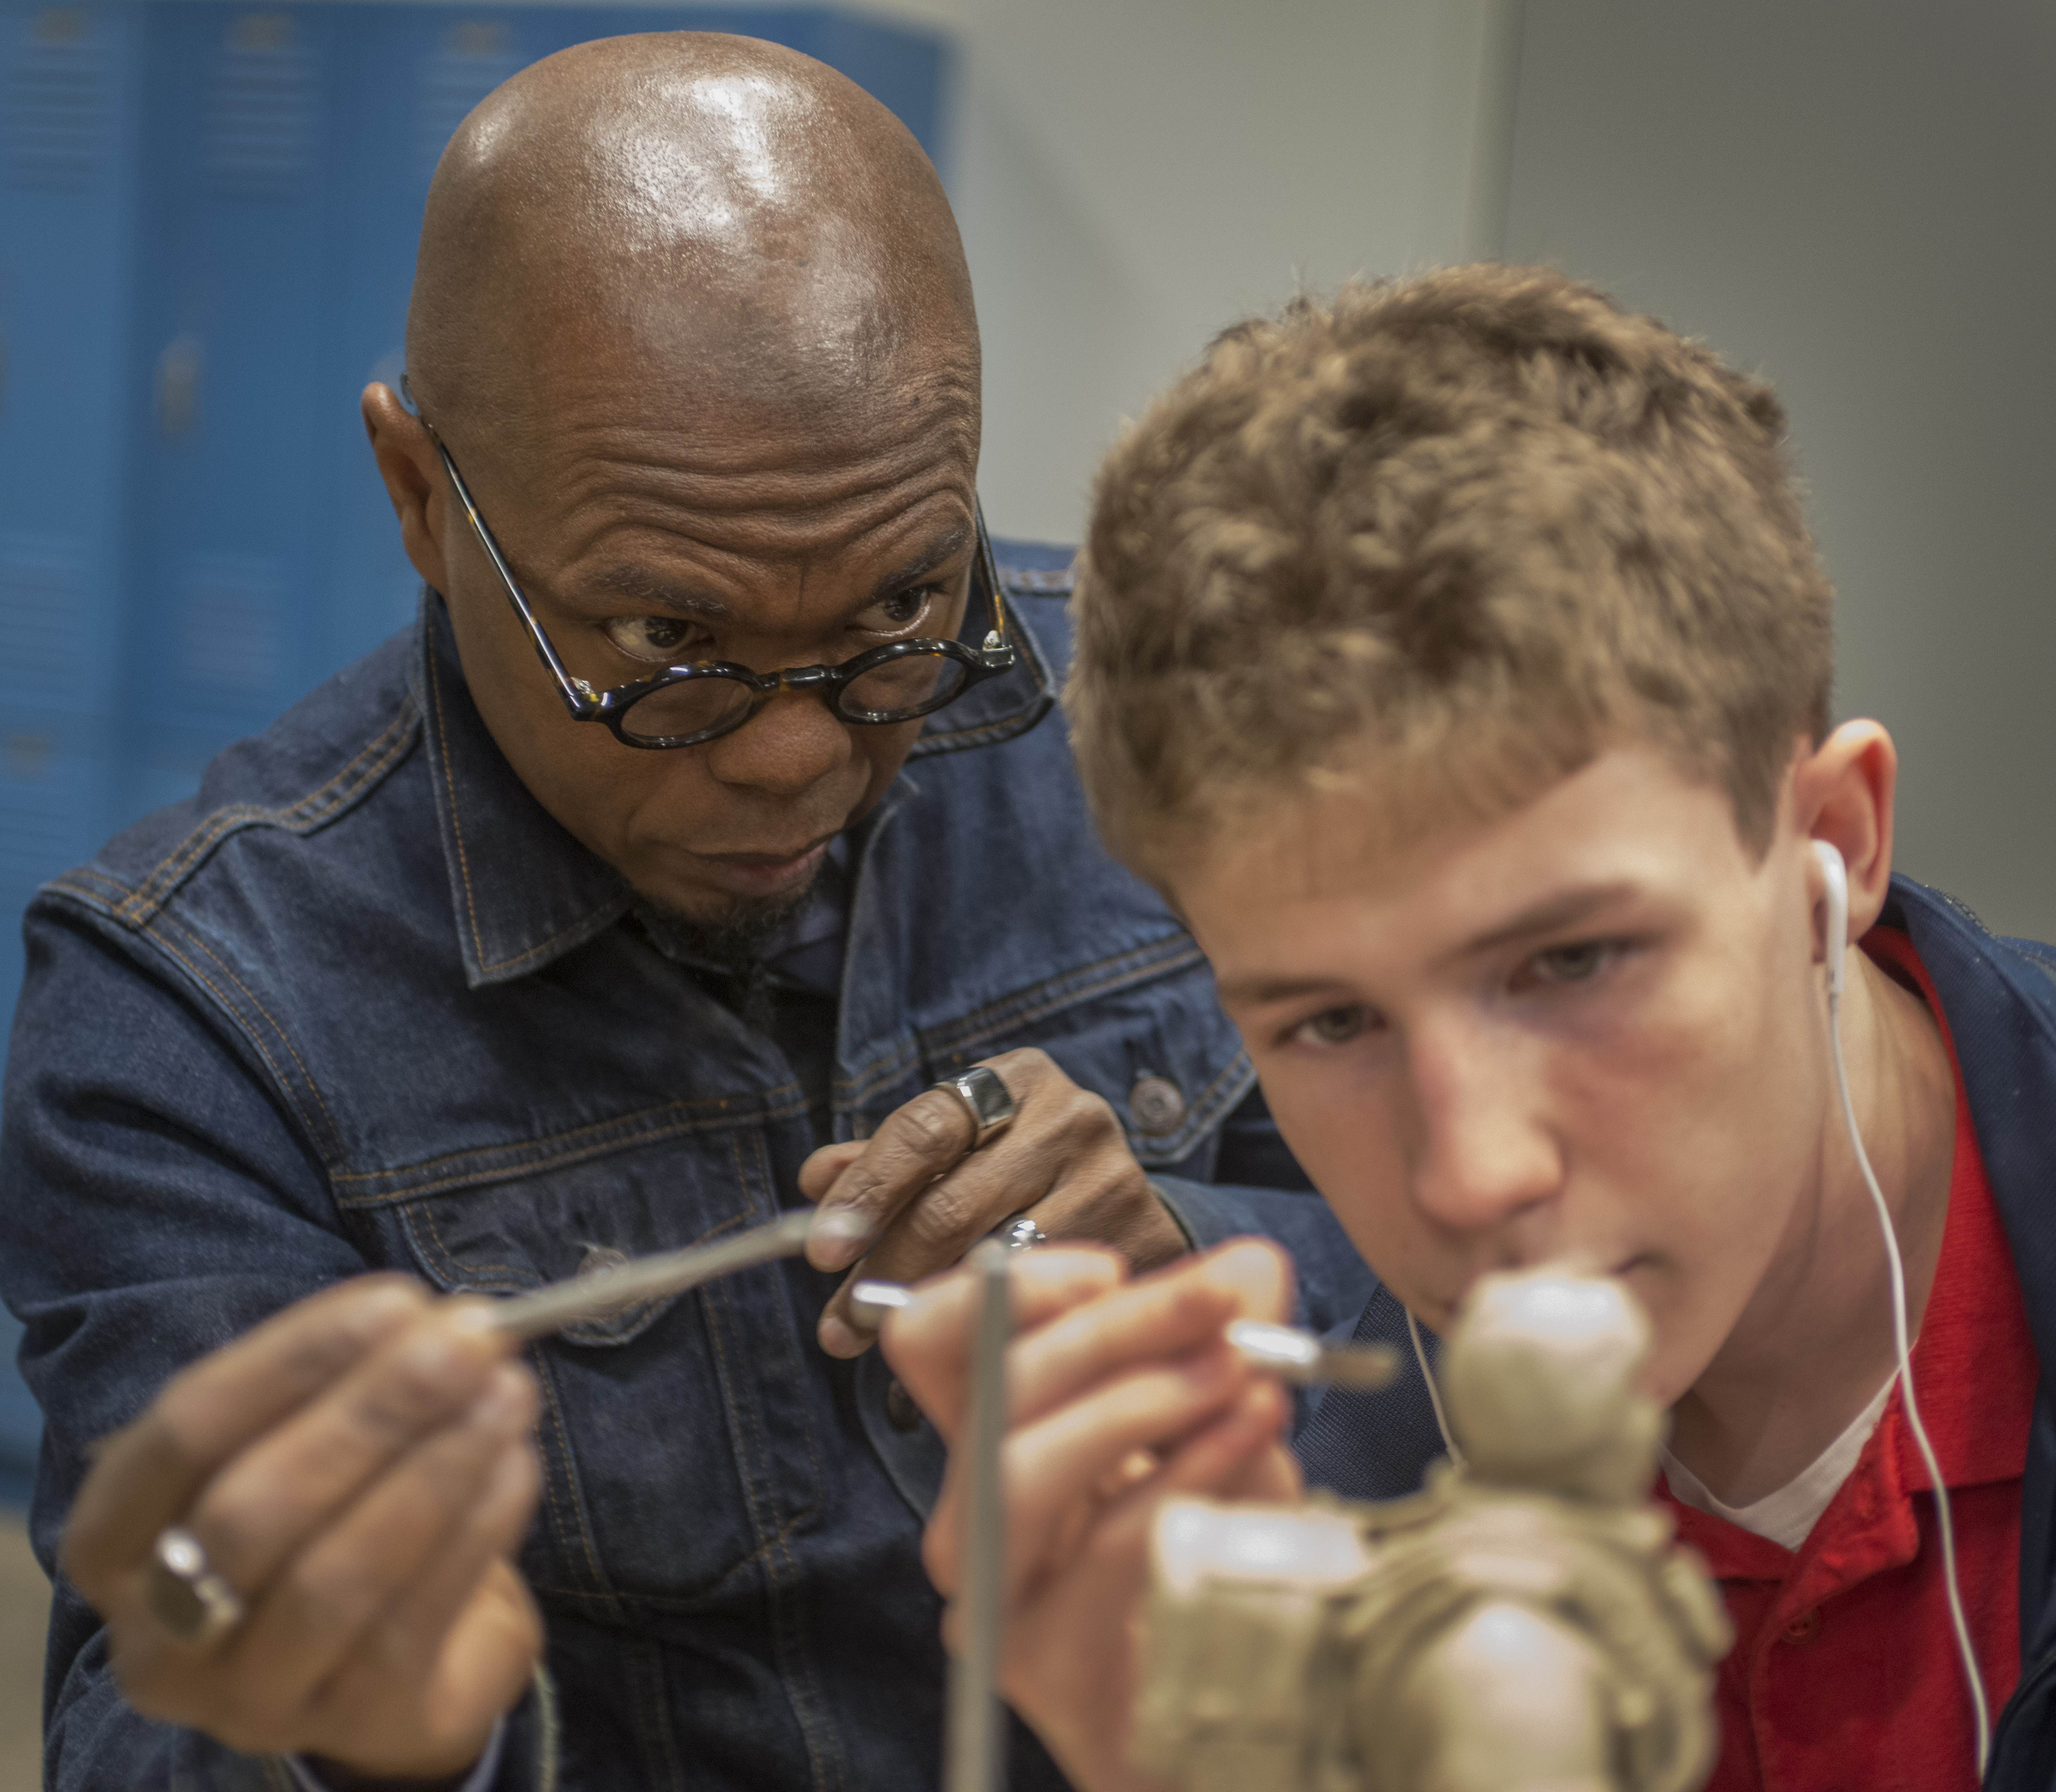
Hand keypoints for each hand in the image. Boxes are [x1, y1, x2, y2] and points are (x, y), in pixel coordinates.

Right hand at [62, 1276, 542, 1781]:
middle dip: (375, 1413)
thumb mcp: (304, 1440)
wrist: (382, 1653)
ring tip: (510, 1392)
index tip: (397, 1301)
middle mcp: (161, 1634)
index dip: (291, 1360)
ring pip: (336, 1577)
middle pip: (257, 1509)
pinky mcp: (352, 1725)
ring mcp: (249, 1697)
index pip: (185, 1432)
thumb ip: (350, 1378)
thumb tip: (439, 1318)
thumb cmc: (327, 1517)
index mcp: (118, 1539)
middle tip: (472, 1340)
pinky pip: (413, 1623)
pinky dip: (474, 1530)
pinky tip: (516, 1463)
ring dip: (435, 1468)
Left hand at [800, 1048, 1187, 1355]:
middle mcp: (1066, 1117)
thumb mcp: (961, 1147)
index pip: (922, 1132)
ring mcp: (1109, 1177)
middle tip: (842, 1325)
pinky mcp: (1138, 1238)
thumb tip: (818, 1180)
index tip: (821, 1250)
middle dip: (884, 1271)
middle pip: (950, 1206)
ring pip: (995, 1261)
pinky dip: (992, 1321)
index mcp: (1014, 1080)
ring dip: (931, 1308)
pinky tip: (964, 1341)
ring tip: (889, 1340)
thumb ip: (889, 1163)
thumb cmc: (1023, 1173)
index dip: (866, 1192)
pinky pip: (1044, 1296)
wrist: (1130, 1202)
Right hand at [881, 1241, 1304, 1791]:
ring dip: (1135, 1400)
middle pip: (993, 1386)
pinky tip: (1252, 1438)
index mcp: (996, 1436)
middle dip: (1112, 1327)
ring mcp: (994, 1592)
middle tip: (1218, 1301)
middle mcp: (973, 1511)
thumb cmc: (1213, 1553)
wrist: (1232, 1706)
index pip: (930, 1338)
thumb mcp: (1226, 1428)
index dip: (1006, 1290)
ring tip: (1238, 1371)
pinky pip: (1103, 1548)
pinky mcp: (1039, 1660)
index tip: (1110, 1268)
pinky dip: (1185, 1476)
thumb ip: (1226, 1345)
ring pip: (1019, 1467)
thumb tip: (1249, 1267)